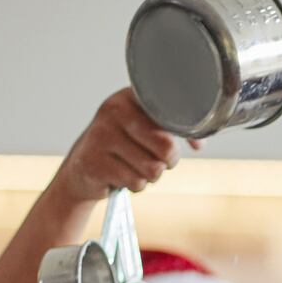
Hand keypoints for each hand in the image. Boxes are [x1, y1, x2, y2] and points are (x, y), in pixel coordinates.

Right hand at [50, 88, 199, 203]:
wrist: (83, 169)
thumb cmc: (123, 148)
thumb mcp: (146, 130)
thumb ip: (173, 130)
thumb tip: (198, 143)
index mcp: (130, 97)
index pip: (171, 113)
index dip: (185, 133)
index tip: (192, 143)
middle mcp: (113, 110)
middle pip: (167, 147)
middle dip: (167, 162)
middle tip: (154, 159)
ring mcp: (100, 135)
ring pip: (153, 169)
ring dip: (150, 176)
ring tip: (134, 166)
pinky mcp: (93, 161)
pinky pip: (136, 182)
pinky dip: (135, 185)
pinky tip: (121, 175)